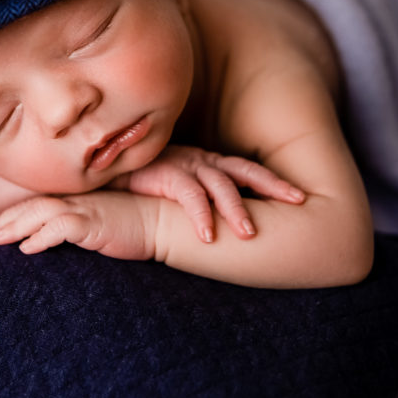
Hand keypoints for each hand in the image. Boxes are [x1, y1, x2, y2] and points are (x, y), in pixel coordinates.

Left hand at [0, 191, 157, 261]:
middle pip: (30, 207)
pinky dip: (42, 237)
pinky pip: (62, 228)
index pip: (35, 206)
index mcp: (75, 201)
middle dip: (2, 219)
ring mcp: (85, 210)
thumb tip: (56, 240)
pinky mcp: (95, 223)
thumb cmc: (136, 224)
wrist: (164, 221)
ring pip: (40, 214)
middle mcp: (76, 202)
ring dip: (14, 227)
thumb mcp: (102, 223)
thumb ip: (80, 227)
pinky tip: (27, 248)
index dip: (10, 215)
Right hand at [109, 145, 304, 242]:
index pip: (245, 169)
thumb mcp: (171, 185)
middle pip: (243, 170)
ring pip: (218, 184)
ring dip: (236, 209)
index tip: (299, 196)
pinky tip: (208, 236)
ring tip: (250, 235)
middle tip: (298, 204)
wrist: (99, 168)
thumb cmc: (135, 182)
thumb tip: (220, 220)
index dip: (272, 181)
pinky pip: (187, 194)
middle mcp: (197, 160)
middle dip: (272, 186)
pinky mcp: (161, 173)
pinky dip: (200, 215)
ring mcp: (181, 164)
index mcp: (203, 163)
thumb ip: (192, 196)